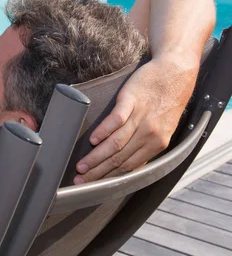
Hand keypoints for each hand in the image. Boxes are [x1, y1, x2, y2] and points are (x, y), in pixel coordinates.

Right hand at [74, 56, 198, 183]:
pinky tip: (93, 139)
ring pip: (116, 143)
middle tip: (81, 179)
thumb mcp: (161, 127)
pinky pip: (117, 120)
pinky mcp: (132, 100)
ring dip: (97, 157)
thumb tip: (128, 162)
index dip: (109, 178)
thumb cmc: (167, 98)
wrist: (175, 71)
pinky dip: (104, 131)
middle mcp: (149, 134)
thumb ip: (145, 145)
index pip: (128, 167)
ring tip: (81, 165)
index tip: (93, 185)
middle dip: (98, 172)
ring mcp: (141, 117)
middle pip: (120, 159)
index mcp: (156, 144)